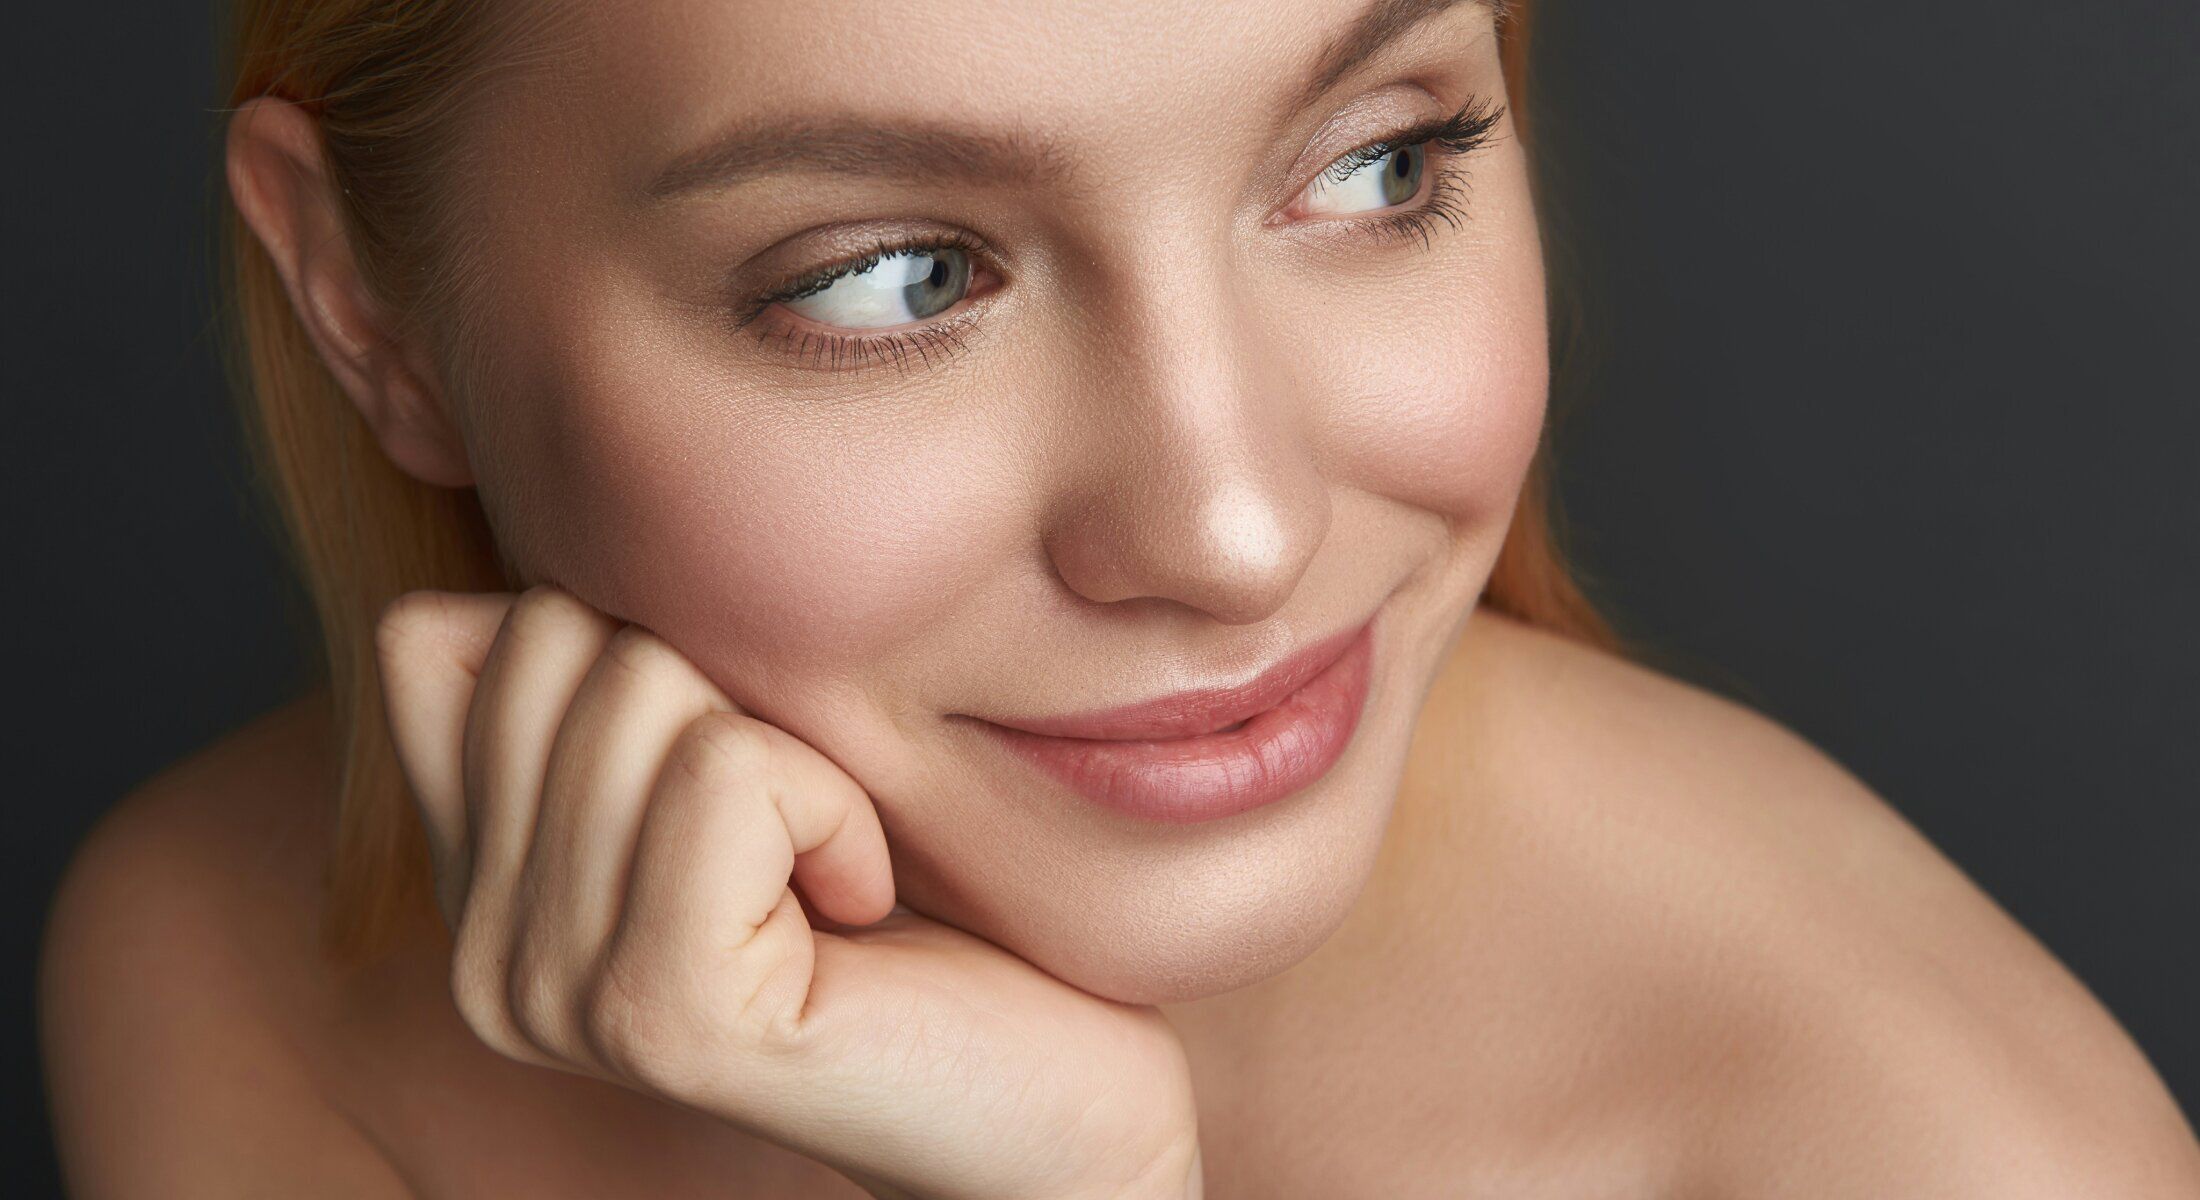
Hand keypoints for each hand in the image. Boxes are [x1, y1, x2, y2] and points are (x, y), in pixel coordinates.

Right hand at [376, 587, 1202, 1199]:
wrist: (1050, 1090)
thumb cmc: (919, 893)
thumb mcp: (745, 752)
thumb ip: (618, 680)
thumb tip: (548, 549)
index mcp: (479, 879)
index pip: (423, 640)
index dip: (608, 635)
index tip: (730, 751)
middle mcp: (483, 949)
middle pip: (549, 639)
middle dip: (717, 681)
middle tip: (798, 818)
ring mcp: (552, 994)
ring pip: (640, 689)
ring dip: (795, 754)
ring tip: (836, 871)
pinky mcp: (658, 1013)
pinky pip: (727, 772)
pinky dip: (835, 808)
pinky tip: (863, 902)